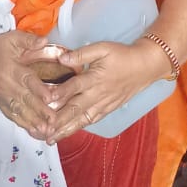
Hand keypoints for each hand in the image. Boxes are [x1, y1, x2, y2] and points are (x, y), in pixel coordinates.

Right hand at [0, 30, 59, 140]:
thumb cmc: (0, 47)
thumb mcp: (13, 38)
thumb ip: (29, 40)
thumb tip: (44, 41)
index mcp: (10, 68)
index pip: (26, 80)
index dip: (38, 89)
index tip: (50, 98)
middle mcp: (6, 85)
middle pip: (24, 99)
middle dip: (40, 111)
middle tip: (53, 121)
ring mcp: (2, 96)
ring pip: (19, 111)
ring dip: (33, 122)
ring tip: (46, 130)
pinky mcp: (0, 103)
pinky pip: (12, 116)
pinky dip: (23, 124)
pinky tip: (34, 131)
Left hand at [38, 39, 166, 144]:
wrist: (144, 67)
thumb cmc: (121, 55)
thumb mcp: (103, 48)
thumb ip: (82, 54)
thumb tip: (62, 58)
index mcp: (95, 78)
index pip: (74, 87)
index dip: (59, 94)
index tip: (44, 101)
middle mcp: (97, 94)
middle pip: (75, 109)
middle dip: (58, 121)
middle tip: (43, 130)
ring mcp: (103, 104)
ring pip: (82, 119)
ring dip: (66, 129)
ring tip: (52, 139)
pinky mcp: (107, 109)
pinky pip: (91, 120)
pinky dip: (79, 128)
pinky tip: (69, 133)